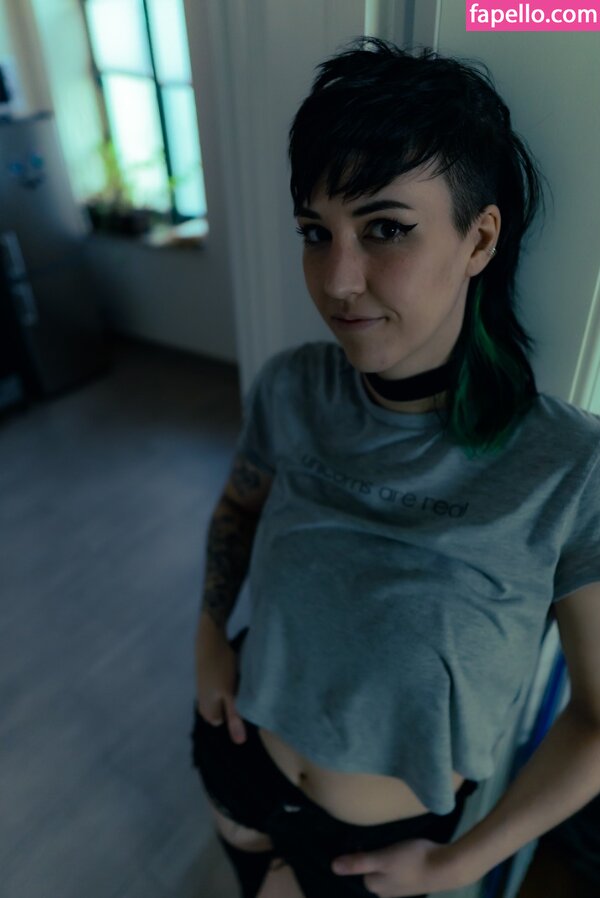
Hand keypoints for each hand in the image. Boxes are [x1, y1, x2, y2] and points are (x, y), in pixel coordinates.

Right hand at [195, 621, 246, 744]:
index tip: (243, 701)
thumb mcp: (231, 694)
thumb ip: (235, 718)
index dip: (236, 714)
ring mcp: (202, 689)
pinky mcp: (206, 677)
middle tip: (243, 690)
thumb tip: (239, 742)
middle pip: (223, 711)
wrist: (209, 639)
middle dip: (233, 704)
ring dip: (231, 691)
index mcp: (207, 710)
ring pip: (221, 698)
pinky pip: (219, 687)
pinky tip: (233, 672)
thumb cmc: (222, 667)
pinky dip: (227, 682)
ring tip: (239, 680)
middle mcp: (202, 702)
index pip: (225, 722)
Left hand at [331, 837, 469, 896]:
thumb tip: (333, 867)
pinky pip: (395, 871)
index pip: (358, 872)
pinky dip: (393, 862)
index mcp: (376, 886)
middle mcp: (386, 891)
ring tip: (383, 843)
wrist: (445, 867)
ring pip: (383, 872)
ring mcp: (400, 888)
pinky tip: (399, 851)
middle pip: (370, 873)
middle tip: (370, 840)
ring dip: (381, 860)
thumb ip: (359, 863)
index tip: (357, 841)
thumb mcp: (383, 858)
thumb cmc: (411, 861)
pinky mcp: (411, 880)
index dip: (356, 857)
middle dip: (368, 860)